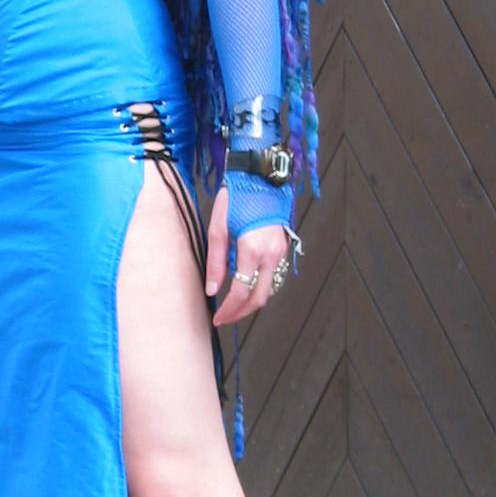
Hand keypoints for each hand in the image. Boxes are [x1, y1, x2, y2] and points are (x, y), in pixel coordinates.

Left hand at [205, 184, 290, 327]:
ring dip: (251, 301)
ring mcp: (280, 252)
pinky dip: (259, 286)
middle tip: (225, 318)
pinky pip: (273, 276)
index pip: (241, 292)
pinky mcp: (283, 247)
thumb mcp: (218, 228)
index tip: (217, 318)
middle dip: (242, 313)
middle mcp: (271, 254)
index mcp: (252, 250)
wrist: (260, 177)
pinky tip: (244, 285)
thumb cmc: (236, 199)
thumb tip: (212, 290)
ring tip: (231, 304)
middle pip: (260, 298)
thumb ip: (216, 262)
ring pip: (269, 289)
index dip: (229, 310)